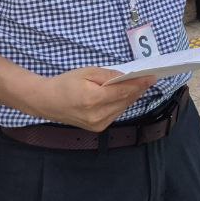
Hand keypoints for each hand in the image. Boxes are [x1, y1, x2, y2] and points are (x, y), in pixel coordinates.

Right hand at [32, 68, 155, 131]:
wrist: (47, 102)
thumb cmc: (65, 83)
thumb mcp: (86, 72)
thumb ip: (108, 75)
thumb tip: (126, 77)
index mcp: (93, 99)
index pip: (122, 91)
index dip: (139, 84)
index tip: (152, 77)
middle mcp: (97, 115)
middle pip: (125, 101)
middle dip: (138, 89)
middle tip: (149, 79)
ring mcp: (98, 124)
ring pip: (122, 108)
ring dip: (131, 97)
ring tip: (140, 85)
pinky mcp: (97, 128)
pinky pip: (115, 113)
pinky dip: (122, 104)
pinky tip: (125, 95)